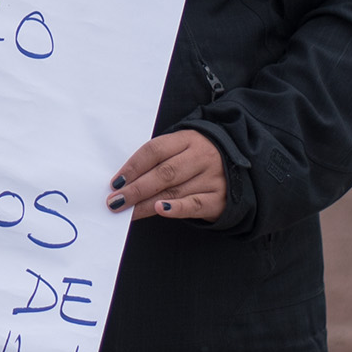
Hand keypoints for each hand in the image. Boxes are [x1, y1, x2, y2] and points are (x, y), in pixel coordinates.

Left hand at [106, 129, 227, 222]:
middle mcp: (201, 156)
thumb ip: (157, 160)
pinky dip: (176, 208)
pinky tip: (159, 209)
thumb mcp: (181, 148)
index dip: (132, 167)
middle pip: (163, 173)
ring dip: (147, 204)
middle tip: (116, 201)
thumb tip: (124, 182)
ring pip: (174, 191)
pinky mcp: (219, 198)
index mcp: (187, 139)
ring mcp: (212, 177)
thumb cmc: (196, 158)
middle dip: (136, 189)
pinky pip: (194, 204)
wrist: (237, 164)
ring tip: (128, 212)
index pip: (155, 150)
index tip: (115, 182)